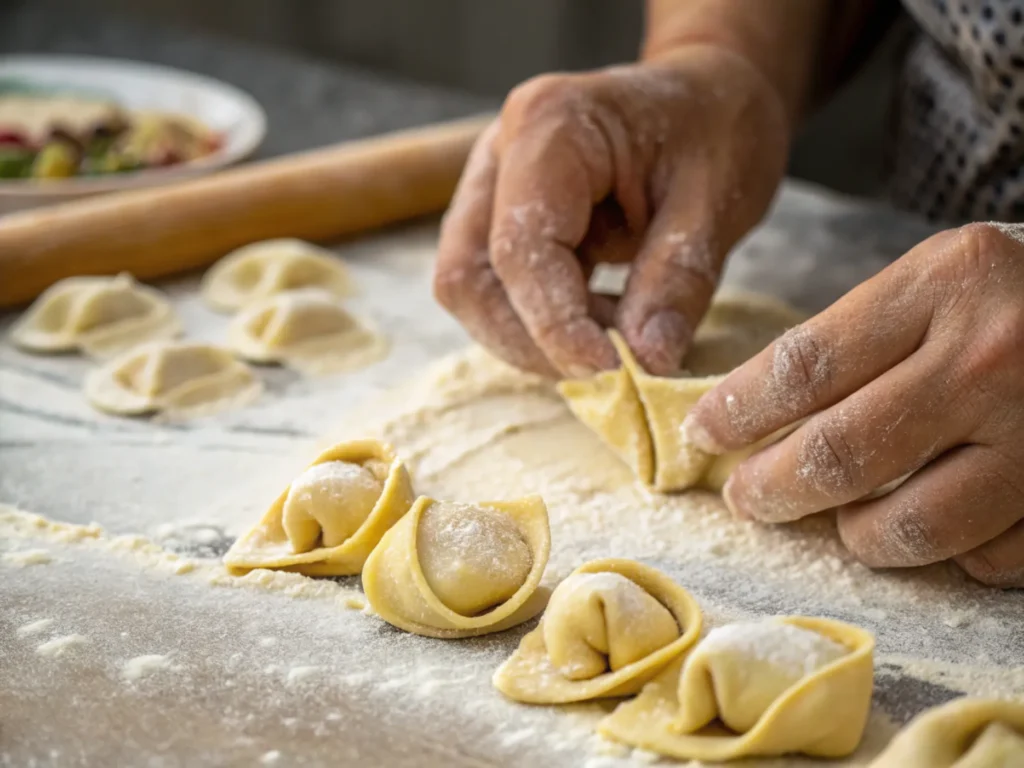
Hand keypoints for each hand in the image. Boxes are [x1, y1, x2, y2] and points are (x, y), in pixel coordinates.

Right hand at [434, 45, 787, 377]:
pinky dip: (545, 323)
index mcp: (548, 127)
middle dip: (532, 340)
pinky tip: (606, 321)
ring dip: (535, 337)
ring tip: (617, 339)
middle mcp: (499, 154)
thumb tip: (646, 363)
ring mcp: (491, 186)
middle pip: (469, 277)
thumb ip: (677, 280)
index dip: (555, 323)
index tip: (611, 371)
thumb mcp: (717, 200)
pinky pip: (497, 288)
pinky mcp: (500, 219)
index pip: (519, 247)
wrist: (710, 95)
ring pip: (473, 290)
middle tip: (609, 371)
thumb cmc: (717, 128)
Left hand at [684, 223, 1023, 586]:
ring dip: (856, 534)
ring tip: (838, 518)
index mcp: (947, 283)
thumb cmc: (1011, 294)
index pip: (806, 365)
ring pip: (910, 525)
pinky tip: (931, 524)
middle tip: (747, 498)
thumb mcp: (934, 278)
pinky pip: (985, 556)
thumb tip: (748, 418)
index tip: (704, 431)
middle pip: (843, 453)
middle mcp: (993, 355)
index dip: (738, 410)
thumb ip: (851, 339)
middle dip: (773, 489)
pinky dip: (946, 554)